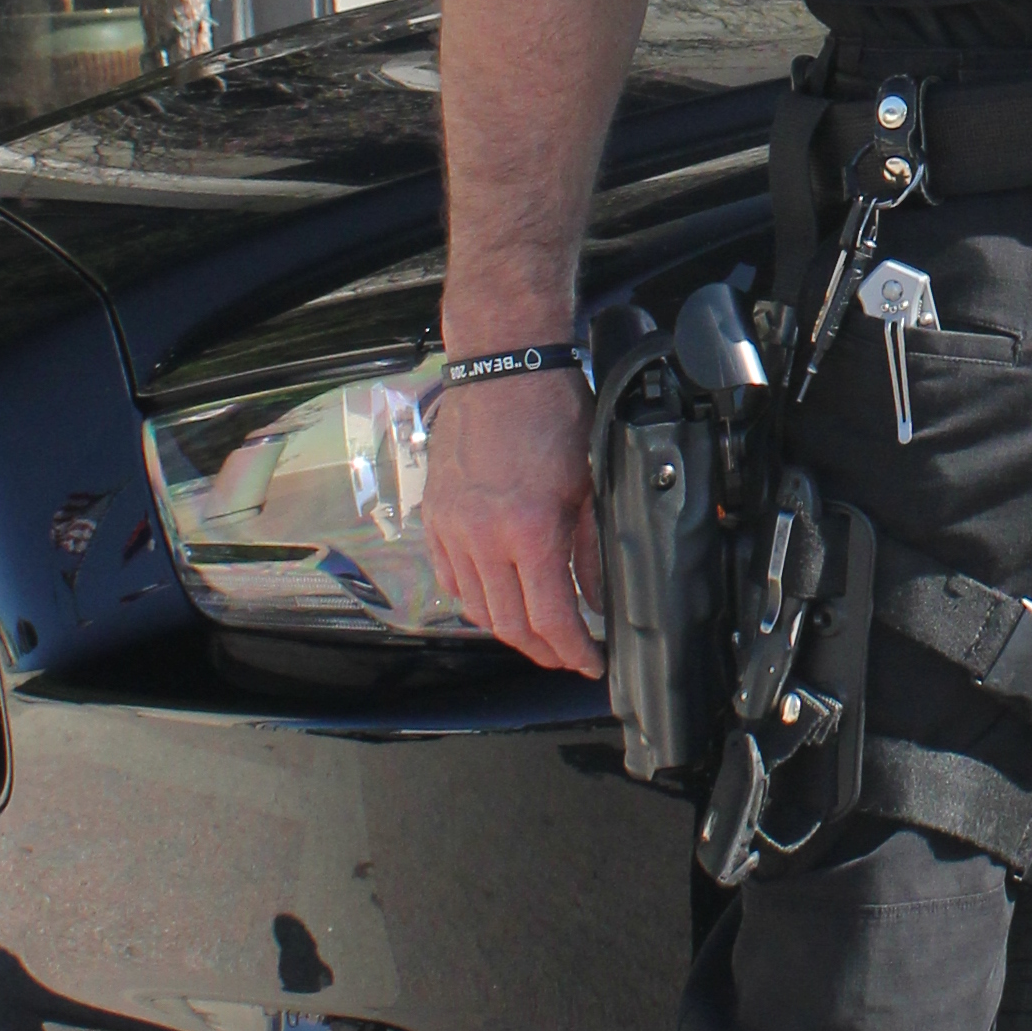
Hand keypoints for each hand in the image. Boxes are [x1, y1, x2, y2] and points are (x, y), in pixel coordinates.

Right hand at [424, 368, 601, 677]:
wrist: (503, 366)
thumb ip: (591, 548)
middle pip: (508, 624)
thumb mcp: (590, 483)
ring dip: (507, 629)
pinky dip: (473, 598)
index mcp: (529, 531)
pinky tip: (495, 599)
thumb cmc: (552, 413)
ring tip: (536, 633)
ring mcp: (452, 528)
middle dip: (541, 650)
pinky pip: (449, 577)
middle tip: (566, 655)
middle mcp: (483, 537)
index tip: (588, 663)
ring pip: (475, 606)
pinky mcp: (435, 516)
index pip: (550, 617)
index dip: (572, 651)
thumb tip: (596, 598)